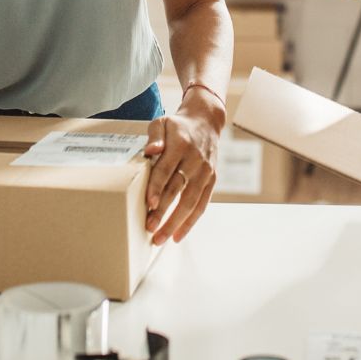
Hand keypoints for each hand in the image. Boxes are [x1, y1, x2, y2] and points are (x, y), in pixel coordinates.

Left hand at [143, 92, 222, 245]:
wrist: (206, 122)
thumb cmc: (178, 126)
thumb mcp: (162, 122)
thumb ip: (154, 135)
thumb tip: (150, 151)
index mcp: (180, 144)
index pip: (167, 169)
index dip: (157, 187)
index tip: (148, 204)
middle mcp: (195, 159)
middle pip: (178, 189)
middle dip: (164, 211)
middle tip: (150, 228)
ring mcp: (205, 171)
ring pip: (191, 201)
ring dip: (176, 222)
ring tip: (161, 238)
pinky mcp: (212, 180)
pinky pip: (202, 204)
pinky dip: (191, 222)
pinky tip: (178, 235)